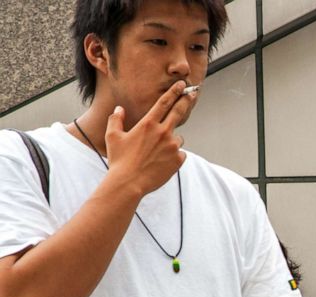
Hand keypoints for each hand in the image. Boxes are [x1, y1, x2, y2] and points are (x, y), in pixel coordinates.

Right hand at [104, 81, 195, 195]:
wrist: (129, 183)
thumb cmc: (119, 160)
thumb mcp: (113, 137)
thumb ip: (116, 120)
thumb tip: (119, 109)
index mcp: (148, 124)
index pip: (164, 103)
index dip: (174, 92)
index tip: (182, 85)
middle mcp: (163, 132)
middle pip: (178, 112)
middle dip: (186, 100)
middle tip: (193, 93)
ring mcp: (172, 146)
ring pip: (178, 138)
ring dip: (171, 140)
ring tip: (156, 153)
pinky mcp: (178, 160)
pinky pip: (180, 153)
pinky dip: (174, 155)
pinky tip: (161, 162)